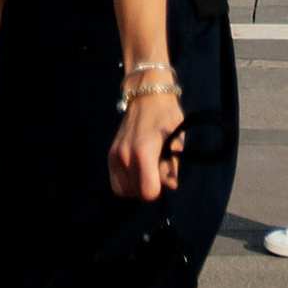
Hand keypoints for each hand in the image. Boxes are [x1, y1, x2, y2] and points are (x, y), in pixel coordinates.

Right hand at [109, 85, 183, 201]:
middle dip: (149, 187)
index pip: (148, 192)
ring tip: (147, 171)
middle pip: (137, 193)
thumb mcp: (177, 138)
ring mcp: (114, 155)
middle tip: (157, 170)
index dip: (159, 189)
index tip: (164, 175)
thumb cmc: (166, 115)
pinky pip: (116, 183)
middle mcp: (125, 155)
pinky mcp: (109, 155)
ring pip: (124, 190)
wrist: (146, 94)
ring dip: (137, 187)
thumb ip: (173, 165)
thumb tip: (171, 185)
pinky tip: (137, 171)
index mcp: (144, 151)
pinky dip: (127, 183)